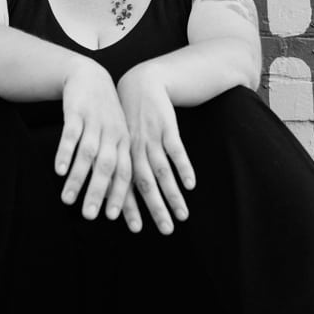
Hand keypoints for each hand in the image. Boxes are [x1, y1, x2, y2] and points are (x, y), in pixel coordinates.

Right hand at [55, 60, 134, 225]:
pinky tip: (58, 170)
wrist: (90, 77)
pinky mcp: (76, 113)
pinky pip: (71, 135)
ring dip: (78, 179)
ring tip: (67, 200)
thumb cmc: (103, 116)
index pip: (125, 173)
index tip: (111, 218)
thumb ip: (114, 164)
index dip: (118, 195)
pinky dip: (65, 153)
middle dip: (98, 193)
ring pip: (88, 155)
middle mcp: (113, 134)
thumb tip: (113, 199)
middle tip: (89, 217)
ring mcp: (95, 123)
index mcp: (125, 143)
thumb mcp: (115, 137)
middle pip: (107, 168)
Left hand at [117, 64, 195, 234]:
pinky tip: (190, 185)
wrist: (141, 82)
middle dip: (155, 210)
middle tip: (166, 231)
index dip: (130, 208)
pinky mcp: (167, 127)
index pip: (125, 187)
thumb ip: (125, 165)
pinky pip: (175, 150)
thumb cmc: (132, 117)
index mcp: (122, 155)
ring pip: (161, 172)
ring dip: (172, 195)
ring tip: (182, 216)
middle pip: (145, 185)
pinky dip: (183, 168)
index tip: (136, 230)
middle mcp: (135, 150)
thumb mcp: (123, 139)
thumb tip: (123, 193)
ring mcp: (151, 139)